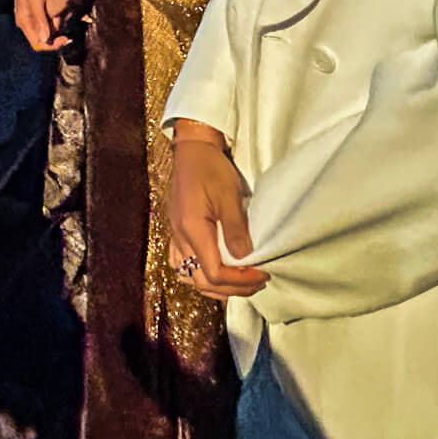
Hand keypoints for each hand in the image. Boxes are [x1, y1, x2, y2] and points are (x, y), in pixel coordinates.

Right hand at [14, 0, 69, 50]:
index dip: (52, 45)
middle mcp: (24, 22)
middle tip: (68, 34)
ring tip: (63, 20)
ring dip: (54, 30)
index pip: (37, 43)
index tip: (66, 39)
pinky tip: (59, 15)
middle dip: (54, 38)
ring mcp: (28, 17)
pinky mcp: (33, 12)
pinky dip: (52, 23)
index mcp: (23, 21)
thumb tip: (45, 39)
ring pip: (42, 32)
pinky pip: (43, 24)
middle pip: (40, 40)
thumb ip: (41, 20)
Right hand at [166, 130, 269, 298]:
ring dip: (215, 286)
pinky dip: (199, 276)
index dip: (239, 281)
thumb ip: (235, 228)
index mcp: (192, 229)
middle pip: (202, 281)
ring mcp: (175, 236)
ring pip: (189, 277)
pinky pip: (181, 265)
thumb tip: (245, 257)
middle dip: (232, 288)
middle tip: (258, 282)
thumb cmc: (211, 168)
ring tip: (239, 283)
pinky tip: (214, 272)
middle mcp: (180, 238)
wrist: (192, 150)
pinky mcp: (176, 232)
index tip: (262, 275)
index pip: (214, 272)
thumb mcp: (229, 194)